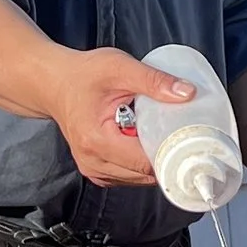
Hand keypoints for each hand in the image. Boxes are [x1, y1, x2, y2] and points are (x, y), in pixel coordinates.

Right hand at [51, 48, 195, 186]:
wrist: (55, 84)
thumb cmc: (82, 75)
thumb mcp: (120, 68)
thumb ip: (153, 80)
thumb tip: (186, 93)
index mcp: (97, 141)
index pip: (145, 163)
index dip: (171, 155)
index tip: (191, 143)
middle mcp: (93, 162)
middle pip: (144, 175)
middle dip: (166, 158)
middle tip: (184, 136)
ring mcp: (93, 169)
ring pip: (138, 179)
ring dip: (153, 162)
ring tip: (164, 137)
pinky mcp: (96, 170)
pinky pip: (128, 176)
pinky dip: (141, 163)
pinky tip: (146, 143)